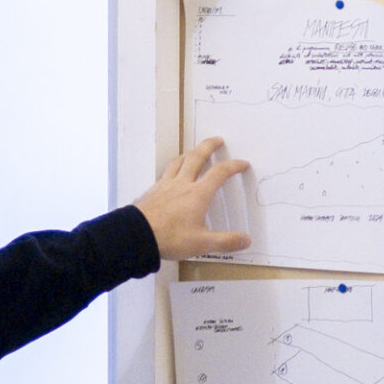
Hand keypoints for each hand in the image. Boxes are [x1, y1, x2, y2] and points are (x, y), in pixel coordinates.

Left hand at [135, 138, 251, 258]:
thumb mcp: (203, 243)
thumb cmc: (171, 237)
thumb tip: (247, 239)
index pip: (219, 173)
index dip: (233, 166)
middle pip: (197, 157)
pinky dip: (173, 167)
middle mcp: (182, 183)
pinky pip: (165, 172)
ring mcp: (165, 185)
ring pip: (179, 161)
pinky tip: (171, 173)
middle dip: (209, 146)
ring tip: (194, 151)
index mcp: (198, 194)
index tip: (242, 163)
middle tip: (217, 139)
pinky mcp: (153, 190)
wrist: (137, 235)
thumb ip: (226, 241)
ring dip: (189, 153)